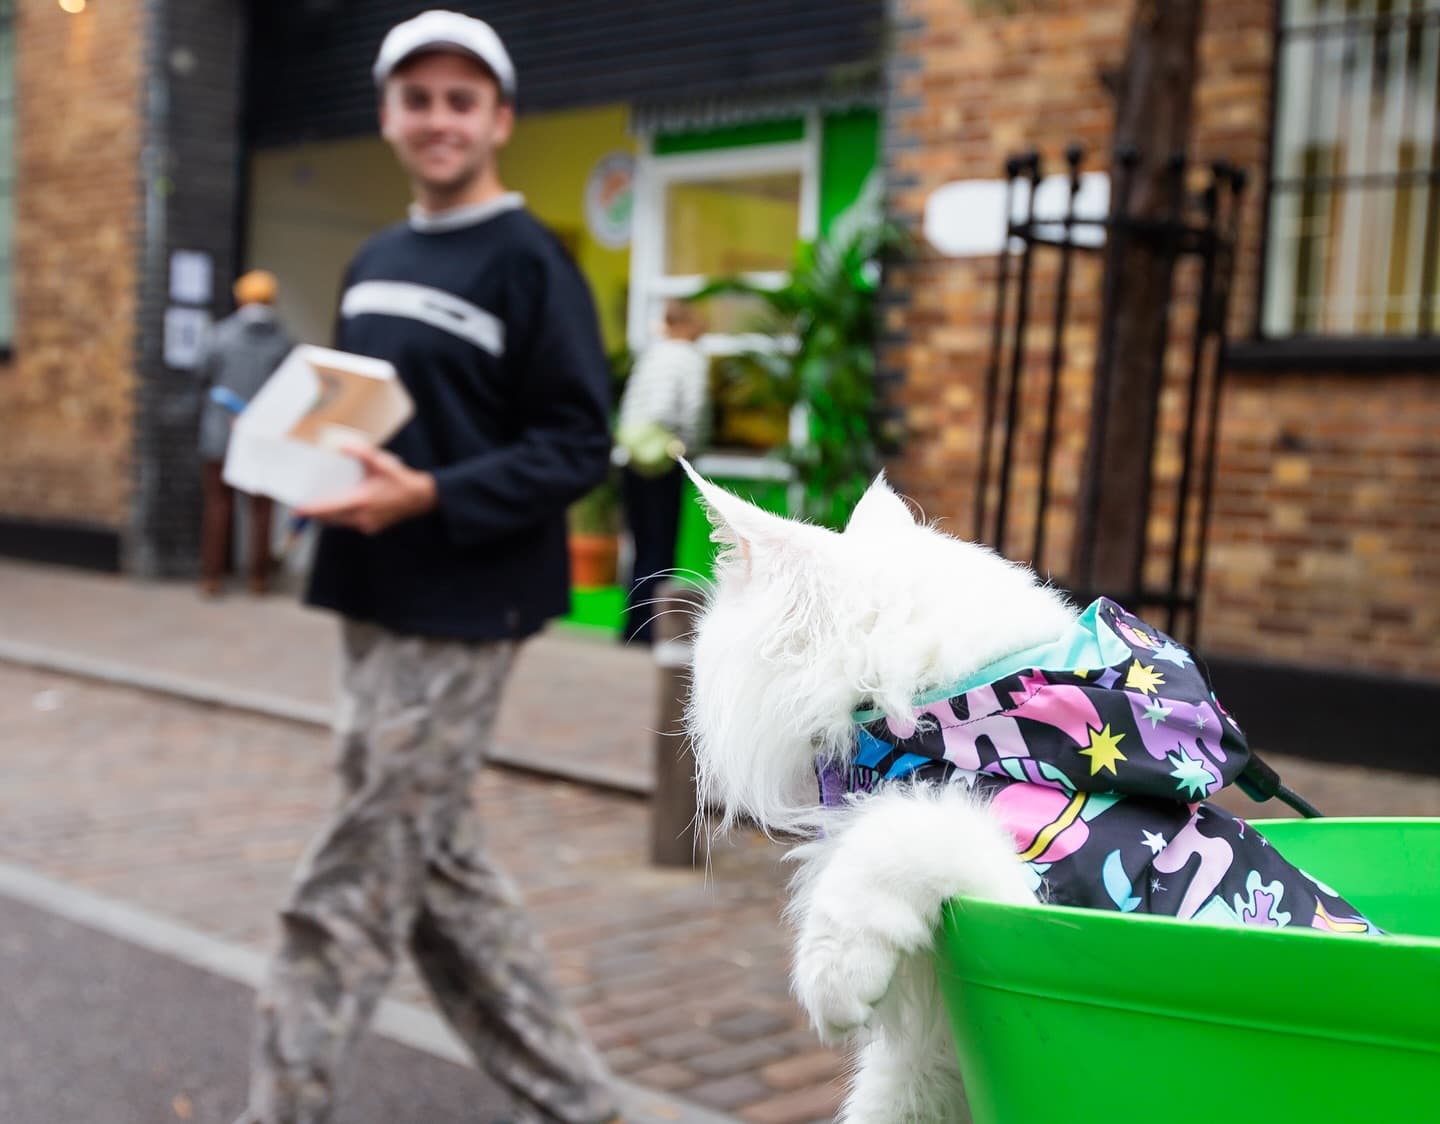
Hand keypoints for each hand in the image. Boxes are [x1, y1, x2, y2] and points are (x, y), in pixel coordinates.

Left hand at [295, 443, 437, 534]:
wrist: (420, 499)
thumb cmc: (402, 481)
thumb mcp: (383, 464)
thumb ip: (363, 453)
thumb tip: (344, 446)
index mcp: (362, 501)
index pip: (330, 507)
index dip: (312, 510)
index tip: (297, 510)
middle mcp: (362, 516)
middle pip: (331, 518)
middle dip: (316, 513)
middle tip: (303, 507)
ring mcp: (367, 524)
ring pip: (340, 522)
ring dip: (329, 515)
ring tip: (318, 507)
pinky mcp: (371, 528)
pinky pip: (350, 523)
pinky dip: (343, 517)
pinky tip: (342, 507)